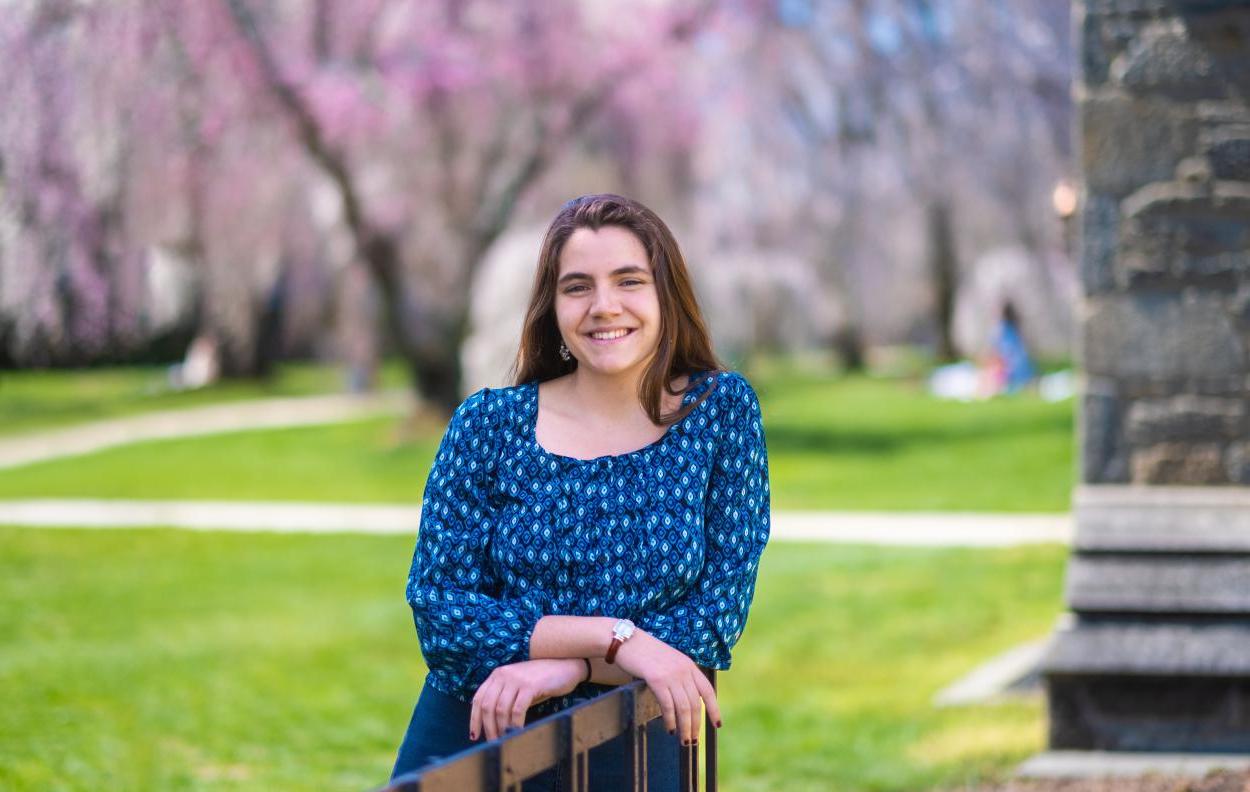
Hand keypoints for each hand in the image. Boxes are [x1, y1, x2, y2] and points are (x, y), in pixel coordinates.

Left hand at [470, 659, 584, 740]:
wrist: (566, 666)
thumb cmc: (542, 680)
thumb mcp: (518, 686)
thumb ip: (505, 698)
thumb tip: (493, 725)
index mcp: (498, 674)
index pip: (478, 699)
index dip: (474, 719)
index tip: (475, 735)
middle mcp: (504, 674)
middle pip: (487, 706)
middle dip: (488, 728)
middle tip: (493, 742)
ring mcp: (516, 679)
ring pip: (501, 710)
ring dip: (501, 728)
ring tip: (505, 739)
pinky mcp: (530, 685)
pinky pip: (518, 710)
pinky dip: (516, 724)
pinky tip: (518, 732)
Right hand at [611, 631, 720, 746]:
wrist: (627, 641)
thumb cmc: (645, 652)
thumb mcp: (669, 660)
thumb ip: (679, 676)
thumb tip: (685, 700)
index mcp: (689, 665)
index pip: (708, 690)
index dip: (714, 709)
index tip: (717, 725)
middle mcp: (684, 670)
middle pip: (696, 704)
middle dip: (696, 725)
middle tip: (694, 740)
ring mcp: (671, 675)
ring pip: (684, 708)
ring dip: (685, 727)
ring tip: (684, 741)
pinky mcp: (657, 680)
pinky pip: (668, 706)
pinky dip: (670, 721)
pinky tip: (670, 729)